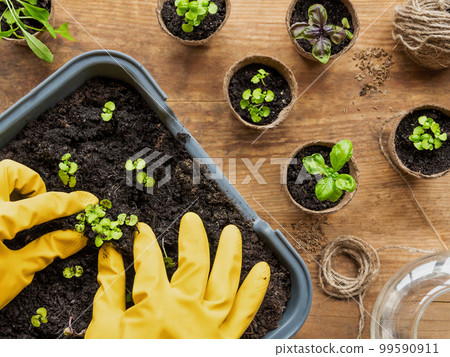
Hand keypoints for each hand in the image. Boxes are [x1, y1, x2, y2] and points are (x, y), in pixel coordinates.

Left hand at [0, 160, 97, 309]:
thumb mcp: (14, 273)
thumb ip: (47, 250)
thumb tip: (76, 236)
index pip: (46, 204)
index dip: (72, 203)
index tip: (86, 202)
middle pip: (12, 171)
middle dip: (34, 184)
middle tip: (40, 205)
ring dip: (12, 185)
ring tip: (18, 209)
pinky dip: (0, 200)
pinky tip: (1, 223)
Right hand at [85, 212, 269, 337]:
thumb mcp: (105, 331)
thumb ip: (108, 291)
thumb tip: (108, 256)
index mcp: (154, 307)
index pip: (148, 262)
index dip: (143, 242)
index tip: (142, 230)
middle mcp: (186, 311)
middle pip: (194, 264)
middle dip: (193, 238)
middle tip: (192, 220)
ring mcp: (209, 326)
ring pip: (224, 282)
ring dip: (230, 254)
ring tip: (232, 232)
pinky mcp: (223, 341)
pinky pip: (244, 314)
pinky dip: (255, 292)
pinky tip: (263, 270)